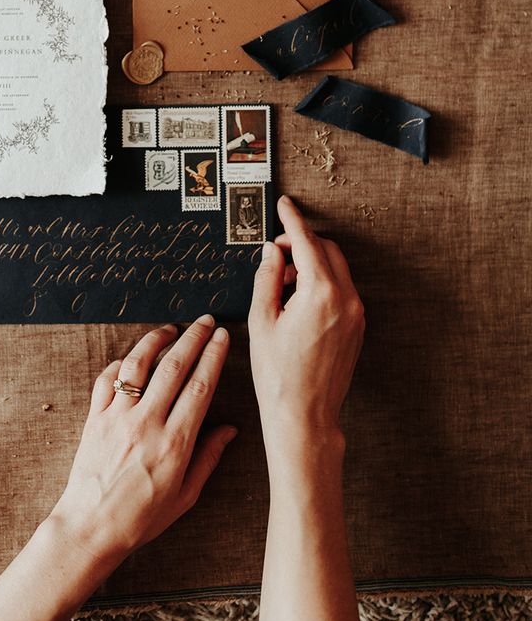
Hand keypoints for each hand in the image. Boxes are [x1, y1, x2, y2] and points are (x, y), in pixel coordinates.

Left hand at [50, 315, 235, 566]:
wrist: (90, 528)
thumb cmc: (141, 519)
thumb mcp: (185, 496)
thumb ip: (208, 458)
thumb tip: (229, 429)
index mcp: (175, 443)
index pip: (200, 386)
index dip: (213, 356)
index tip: (222, 337)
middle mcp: (147, 424)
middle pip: (174, 367)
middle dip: (194, 338)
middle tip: (206, 321)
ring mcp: (117, 418)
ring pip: (138, 365)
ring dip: (156, 340)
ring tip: (171, 328)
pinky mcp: (94, 419)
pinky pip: (107, 380)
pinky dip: (120, 364)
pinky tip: (132, 359)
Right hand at [248, 196, 364, 454]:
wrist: (304, 416)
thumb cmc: (278, 374)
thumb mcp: (262, 321)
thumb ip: (267, 279)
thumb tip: (271, 253)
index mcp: (321, 293)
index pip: (306, 242)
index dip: (292, 220)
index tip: (284, 204)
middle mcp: (346, 299)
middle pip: (327, 249)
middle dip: (301, 243)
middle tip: (273, 254)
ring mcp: (356, 313)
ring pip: (336, 268)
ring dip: (311, 263)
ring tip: (281, 283)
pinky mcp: (358, 326)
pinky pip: (342, 289)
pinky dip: (322, 282)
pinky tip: (297, 299)